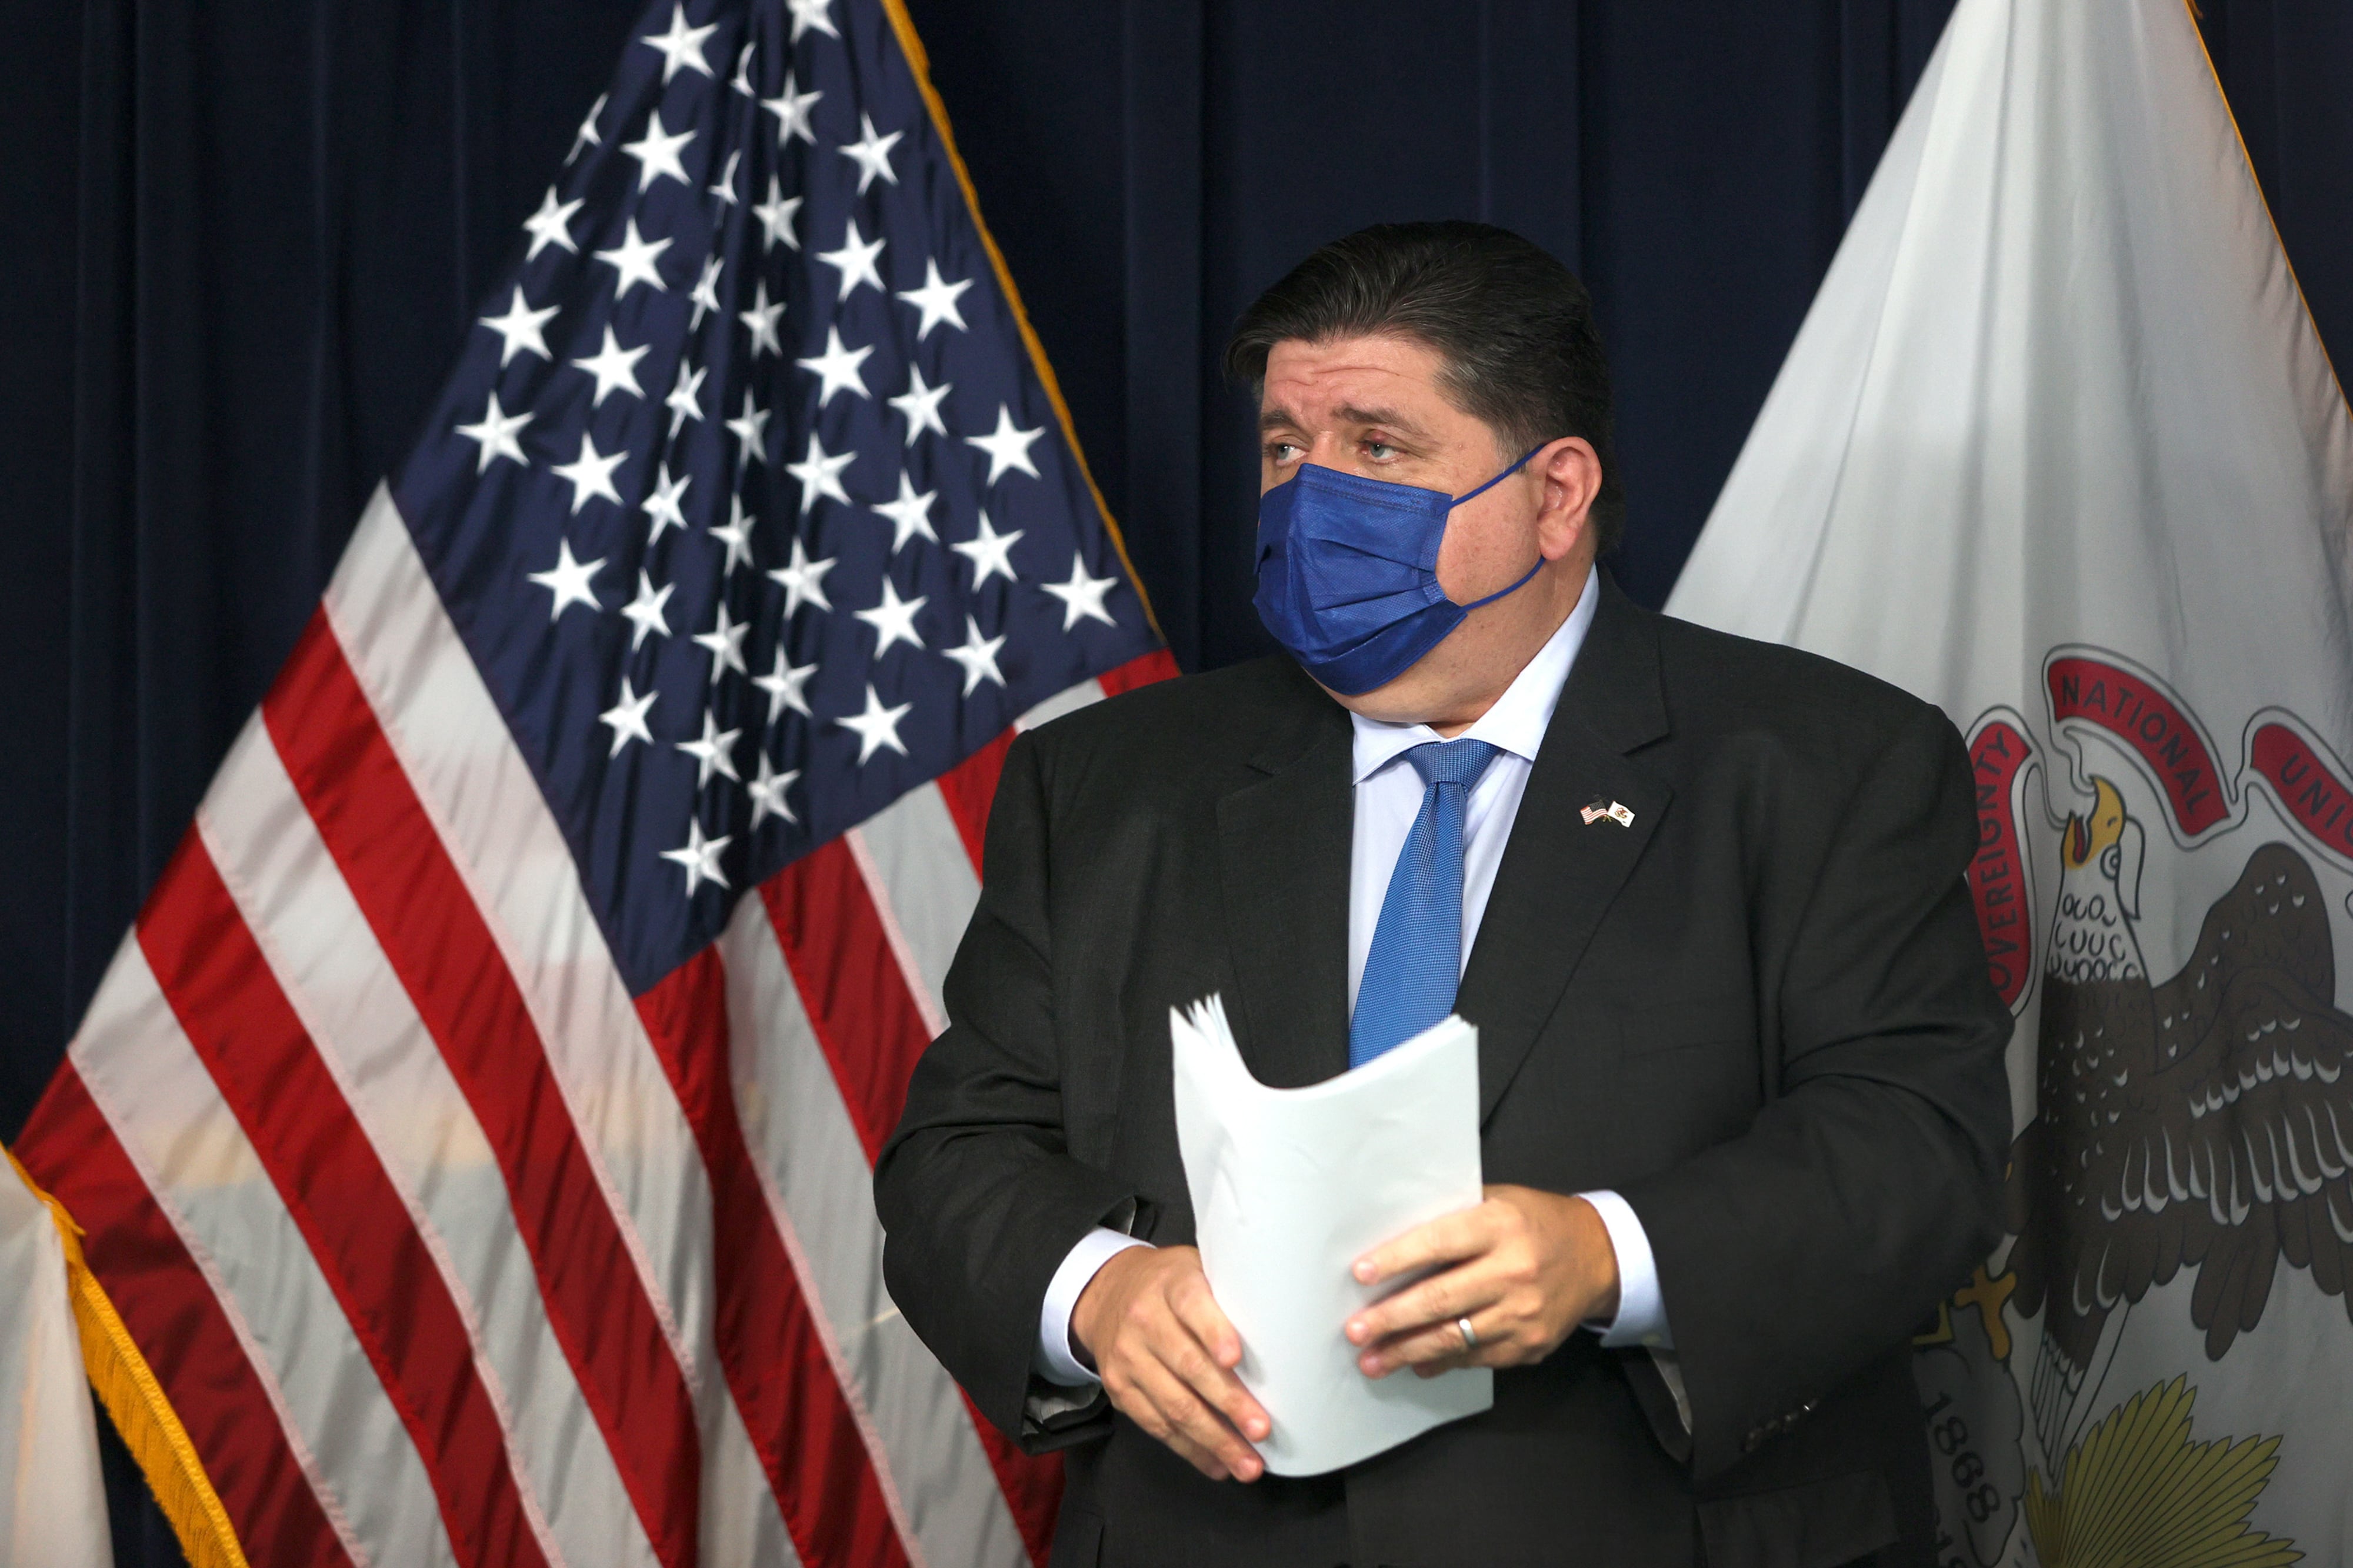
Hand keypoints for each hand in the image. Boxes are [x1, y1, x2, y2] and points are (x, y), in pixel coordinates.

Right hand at [1070, 1244, 1269, 1481]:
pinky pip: (1156, 1425)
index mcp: (1172, 1284)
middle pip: (1188, 1365)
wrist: (1108, 1293)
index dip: (1214, 1332)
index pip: (1192, 1305)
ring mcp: (1129, 1358)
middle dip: (1228, 1402)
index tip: (1236, 1359)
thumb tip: (1289, 1333)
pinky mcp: (1120, 1390)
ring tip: (1247, 1463)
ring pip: (1174, 1405)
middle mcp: (1145, 1320)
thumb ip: (1230, 1296)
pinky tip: (1217, 1464)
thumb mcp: (1197, 1270)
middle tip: (1261, 1429)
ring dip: (1214, 1439)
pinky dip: (1190, 1449)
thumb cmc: (1171, 1285)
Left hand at [1344, 1185, 1619, 1378]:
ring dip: (1406, 1352)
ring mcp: (1523, 1313)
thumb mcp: (1498, 1200)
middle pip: (1440, 1299)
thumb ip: (1454, 1216)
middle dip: (1391, 1319)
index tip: (1360, 1274)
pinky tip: (1416, 1364)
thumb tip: (1391, 1234)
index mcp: (1499, 1226)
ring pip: (1453, 1338)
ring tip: (1371, 1361)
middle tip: (1355, 1331)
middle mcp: (1513, 1271)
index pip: (1439, 1242)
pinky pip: (1476, 1358)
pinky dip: (1442, 1363)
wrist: (1598, 1256)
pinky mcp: (1530, 1344)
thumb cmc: (1535, 1222)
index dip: (1396, 1259)